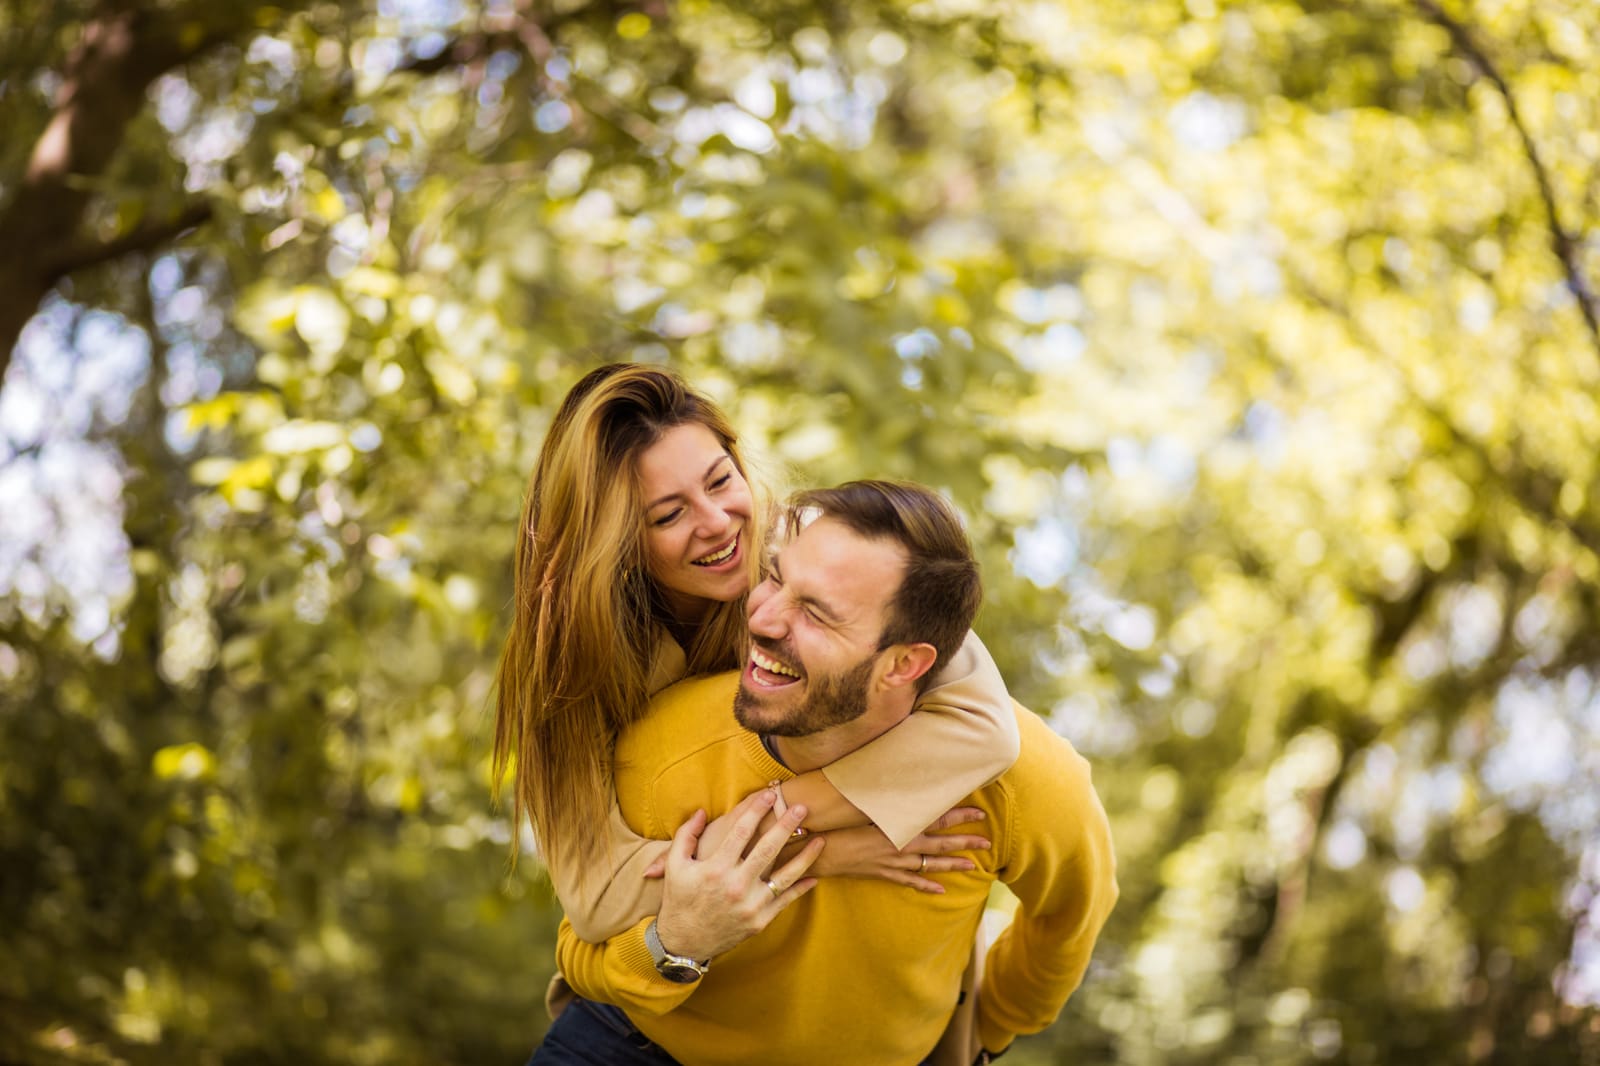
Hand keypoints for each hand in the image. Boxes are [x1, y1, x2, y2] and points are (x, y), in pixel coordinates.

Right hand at [654, 792, 825, 960]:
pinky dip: (801, 888)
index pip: (742, 832)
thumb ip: (686, 835)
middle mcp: (736, 886)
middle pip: (768, 849)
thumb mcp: (674, 865)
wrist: (684, 943)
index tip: (770, 795)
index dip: (757, 810)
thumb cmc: (679, 900)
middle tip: (802, 807)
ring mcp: (751, 905)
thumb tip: (702, 811)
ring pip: (785, 876)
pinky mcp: (760, 921)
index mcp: (715, 869)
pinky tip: (815, 875)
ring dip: (805, 856)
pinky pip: (785, 901)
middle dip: (787, 825)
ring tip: (820, 839)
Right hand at [803, 806, 989, 893]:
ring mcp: (893, 862)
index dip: (959, 815)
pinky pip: (910, 881)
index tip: (979, 813)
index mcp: (898, 826)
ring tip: (972, 866)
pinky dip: (926, 886)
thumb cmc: (839, 823)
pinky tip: (941, 890)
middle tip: (986, 842)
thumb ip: (887, 799)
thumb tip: (907, 786)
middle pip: (940, 844)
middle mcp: (900, 845)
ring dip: (952, 865)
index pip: (936, 819)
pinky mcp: (884, 874)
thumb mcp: (864, 807)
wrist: (819, 851)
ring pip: (930, 865)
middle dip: (964, 842)